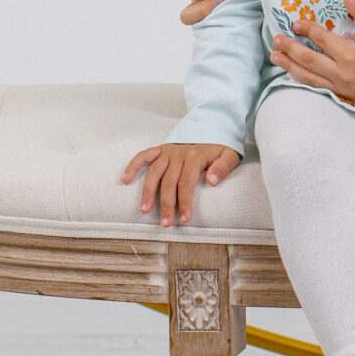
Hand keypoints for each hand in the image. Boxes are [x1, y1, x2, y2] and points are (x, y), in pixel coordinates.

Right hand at [121, 141, 240, 226]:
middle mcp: (178, 153)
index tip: (184, 219)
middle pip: (169, 182)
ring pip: (154, 173)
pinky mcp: (160, 149)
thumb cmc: (219, 151)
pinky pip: (143, 156)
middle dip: (167, 204)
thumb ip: (223, 167)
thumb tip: (211, 181)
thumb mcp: (230, 156)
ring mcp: (167, 151)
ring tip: (144, 210)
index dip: (185, 202)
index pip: (187, 183)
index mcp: (195, 156)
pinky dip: (133, 166)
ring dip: (148, 192)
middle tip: (166, 223)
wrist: (211, 132)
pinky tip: (125, 179)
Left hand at [270, 0, 354, 105]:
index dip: (307, 29)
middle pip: (309, 60)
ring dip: (290, 66)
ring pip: (309, 77)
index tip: (296, 23)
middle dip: (290, 49)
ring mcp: (341, 87)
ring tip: (275, 58)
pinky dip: (303, 81)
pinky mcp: (344, 95)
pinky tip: (293, 75)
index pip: (322, 40)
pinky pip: (318, 88)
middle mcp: (342, 73)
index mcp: (350, 56)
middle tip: (276, 40)